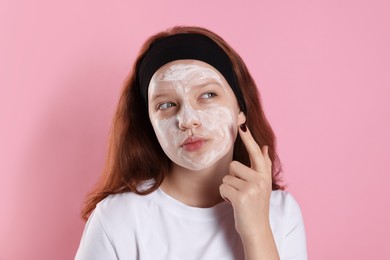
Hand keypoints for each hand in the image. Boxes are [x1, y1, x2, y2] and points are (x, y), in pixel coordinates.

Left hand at [219, 124, 272, 238]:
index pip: (256, 153)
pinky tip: (234, 203)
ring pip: (226, 177)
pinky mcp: (241, 197)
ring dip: (228, 188)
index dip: (248, 139)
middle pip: (234, 165)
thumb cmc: (256, 206)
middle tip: (241, 191)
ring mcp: (251, 188)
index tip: (242, 124)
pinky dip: (224, 196)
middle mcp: (260, 180)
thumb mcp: (263, 185)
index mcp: (264, 176)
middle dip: (232, 178)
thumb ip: (264, 166)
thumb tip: (265, 146)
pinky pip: (223, 187)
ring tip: (238, 198)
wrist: (257, 229)